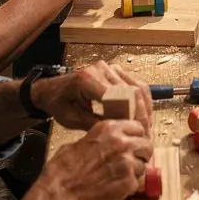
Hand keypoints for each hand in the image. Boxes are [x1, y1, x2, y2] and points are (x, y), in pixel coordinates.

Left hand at [32, 60, 152, 133]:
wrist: (51, 89)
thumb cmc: (59, 104)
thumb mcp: (73, 119)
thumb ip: (97, 124)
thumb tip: (122, 132)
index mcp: (88, 80)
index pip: (119, 96)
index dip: (132, 114)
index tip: (139, 131)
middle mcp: (102, 69)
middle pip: (132, 90)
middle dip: (142, 112)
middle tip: (147, 132)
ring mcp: (110, 67)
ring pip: (138, 85)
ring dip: (145, 106)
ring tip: (148, 125)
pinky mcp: (114, 70)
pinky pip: (135, 83)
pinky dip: (141, 98)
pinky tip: (144, 113)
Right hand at [43, 118, 153, 199]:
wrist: (61, 193)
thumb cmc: (64, 169)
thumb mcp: (80, 142)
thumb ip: (101, 139)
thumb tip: (108, 142)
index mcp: (110, 128)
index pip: (138, 127)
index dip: (137, 137)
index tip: (133, 144)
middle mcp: (122, 142)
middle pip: (147, 145)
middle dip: (141, 154)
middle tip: (132, 162)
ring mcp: (127, 162)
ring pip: (143, 165)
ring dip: (135, 171)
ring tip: (119, 177)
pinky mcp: (129, 182)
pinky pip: (138, 182)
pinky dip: (130, 186)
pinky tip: (116, 188)